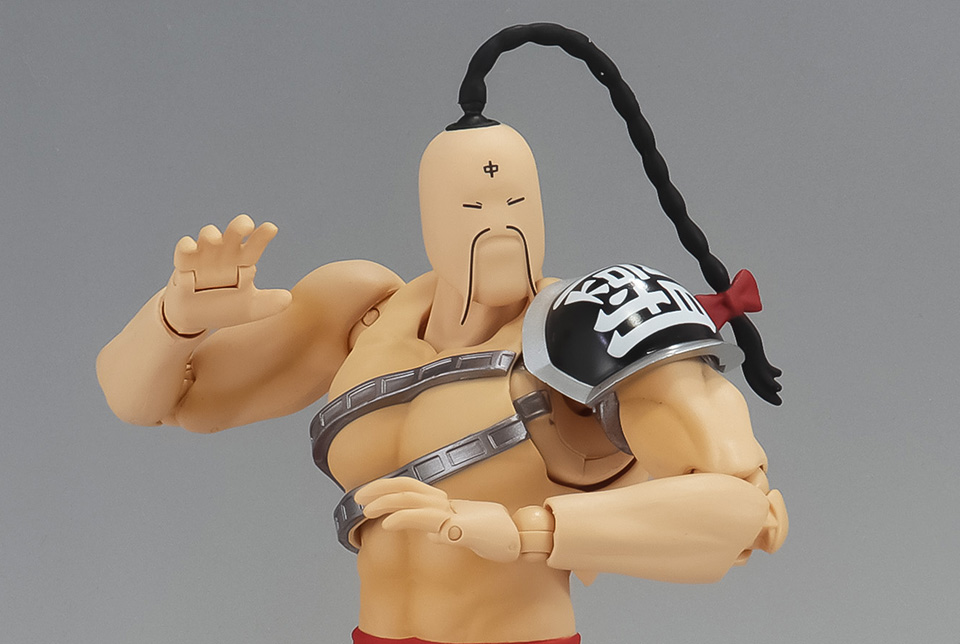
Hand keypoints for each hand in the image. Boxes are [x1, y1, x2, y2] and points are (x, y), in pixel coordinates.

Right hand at [162, 214, 291, 333]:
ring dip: (211, 235)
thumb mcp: (250, 309)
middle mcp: (224, 255)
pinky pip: (184, 251)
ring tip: (214, 239)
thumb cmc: (225, 308)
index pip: (254, 246)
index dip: (262, 237)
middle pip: (232, 235)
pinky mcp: (183, 266)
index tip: (272, 228)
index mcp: (242, 262)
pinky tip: (190, 245)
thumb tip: (288, 298)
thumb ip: (269, 304)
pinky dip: (186, 246)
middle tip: (246, 225)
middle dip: (238, 227)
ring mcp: (204, 258)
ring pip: (208, 237)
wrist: (195, 320)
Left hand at [355, 477, 520, 562]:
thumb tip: (430, 535)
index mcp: (446, 502)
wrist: (520, 540)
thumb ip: (446, 530)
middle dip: (379, 489)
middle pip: (407, 487)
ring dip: (386, 502)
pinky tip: (388, 524)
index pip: (411, 486)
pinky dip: (405, 519)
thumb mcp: (464, 532)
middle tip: (357, 497)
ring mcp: (452, 514)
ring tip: (365, 509)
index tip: (366, 493)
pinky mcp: (458, 527)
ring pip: (413, 500)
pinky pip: (427, 520)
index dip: (387, 486)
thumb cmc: (495, 535)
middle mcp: (447, 503)